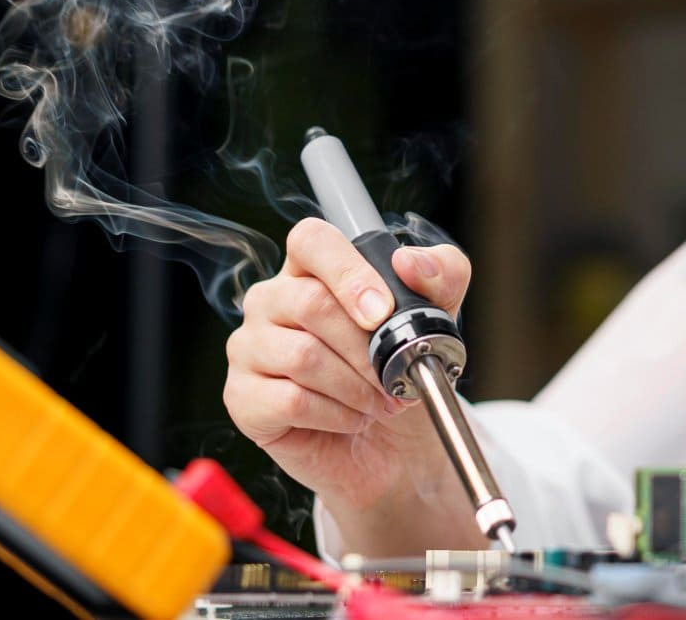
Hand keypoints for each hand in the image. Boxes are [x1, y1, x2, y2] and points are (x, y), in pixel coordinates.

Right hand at [224, 217, 472, 513]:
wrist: (397, 443)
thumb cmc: (403, 369)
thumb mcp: (439, 317)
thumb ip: (442, 274)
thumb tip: (410, 262)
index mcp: (312, 269)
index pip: (311, 241)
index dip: (348, 273)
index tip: (383, 313)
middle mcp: (271, 300)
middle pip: (312, 304)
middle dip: (368, 349)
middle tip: (395, 376)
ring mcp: (250, 347)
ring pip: (303, 356)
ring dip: (357, 387)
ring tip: (378, 401)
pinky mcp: (243, 397)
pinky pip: (290, 400)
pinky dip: (336, 415)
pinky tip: (351, 419)